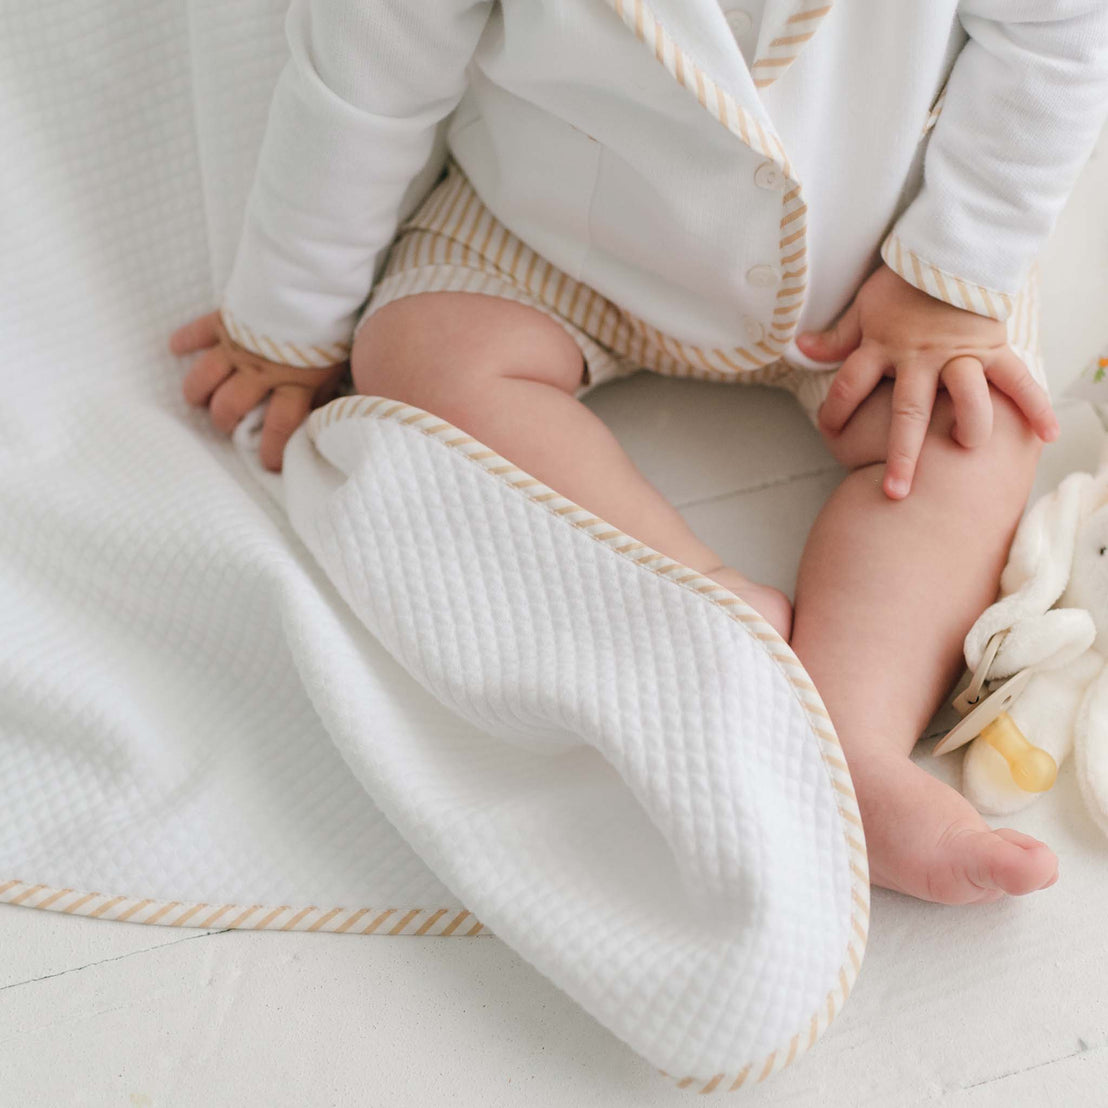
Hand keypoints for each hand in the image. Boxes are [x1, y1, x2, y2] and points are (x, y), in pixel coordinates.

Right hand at [170, 310, 346, 471]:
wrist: (313, 281)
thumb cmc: (332, 324)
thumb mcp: (337, 365)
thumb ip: (322, 392)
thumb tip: (318, 419)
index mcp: (293, 384)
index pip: (279, 427)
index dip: (271, 449)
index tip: (267, 464)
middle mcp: (261, 371)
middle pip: (231, 405)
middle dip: (223, 421)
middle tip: (224, 425)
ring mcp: (239, 346)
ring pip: (206, 377)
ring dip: (198, 391)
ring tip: (197, 400)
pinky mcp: (226, 320)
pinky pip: (198, 331)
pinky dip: (185, 339)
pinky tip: (174, 347)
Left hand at [795, 264, 1058, 499]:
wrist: (950, 246)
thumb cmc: (903, 281)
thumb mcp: (864, 307)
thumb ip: (838, 336)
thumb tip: (801, 349)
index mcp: (883, 347)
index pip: (850, 386)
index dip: (835, 412)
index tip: (826, 433)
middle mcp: (920, 357)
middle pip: (907, 411)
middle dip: (902, 454)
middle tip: (896, 493)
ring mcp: (958, 354)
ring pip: (965, 397)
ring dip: (969, 427)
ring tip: (966, 452)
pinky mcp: (992, 347)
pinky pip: (1015, 378)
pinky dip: (1033, 405)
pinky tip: (1046, 434)